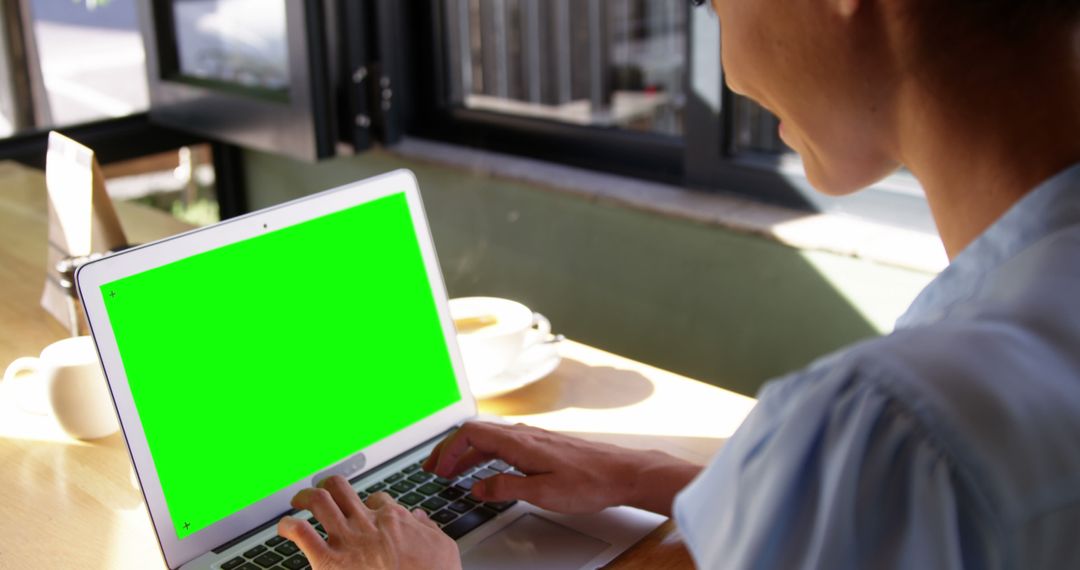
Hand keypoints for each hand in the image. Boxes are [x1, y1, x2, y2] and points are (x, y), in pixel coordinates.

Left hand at [277, 475, 460, 569]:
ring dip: (305, 497)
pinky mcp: (329, 561)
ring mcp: (347, 539)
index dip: (369, 504)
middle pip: (342, 489)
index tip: (365, 511)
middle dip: (329, 487)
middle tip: (322, 491)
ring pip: (319, 501)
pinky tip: (284, 528)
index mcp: (394, 519)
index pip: (377, 500)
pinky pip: (302, 534)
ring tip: (297, 500)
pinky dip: (288, 527)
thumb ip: (428, 529)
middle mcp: (367, 523)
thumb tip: (420, 518)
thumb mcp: (442, 547)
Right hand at [423, 421, 701, 515]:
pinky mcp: (544, 445)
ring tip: (453, 471)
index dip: (448, 450)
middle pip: (476, 434)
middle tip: (434, 470)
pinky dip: (486, 454)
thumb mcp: (542, 493)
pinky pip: (505, 443)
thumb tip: (477, 487)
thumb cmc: (589, 482)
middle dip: (451, 450)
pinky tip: (487, 468)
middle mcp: (524, 434)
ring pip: (490, 438)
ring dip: (467, 453)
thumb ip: (506, 488)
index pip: (470, 434)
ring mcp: (534, 438)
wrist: (624, 472)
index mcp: (519, 442)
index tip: (436, 469)